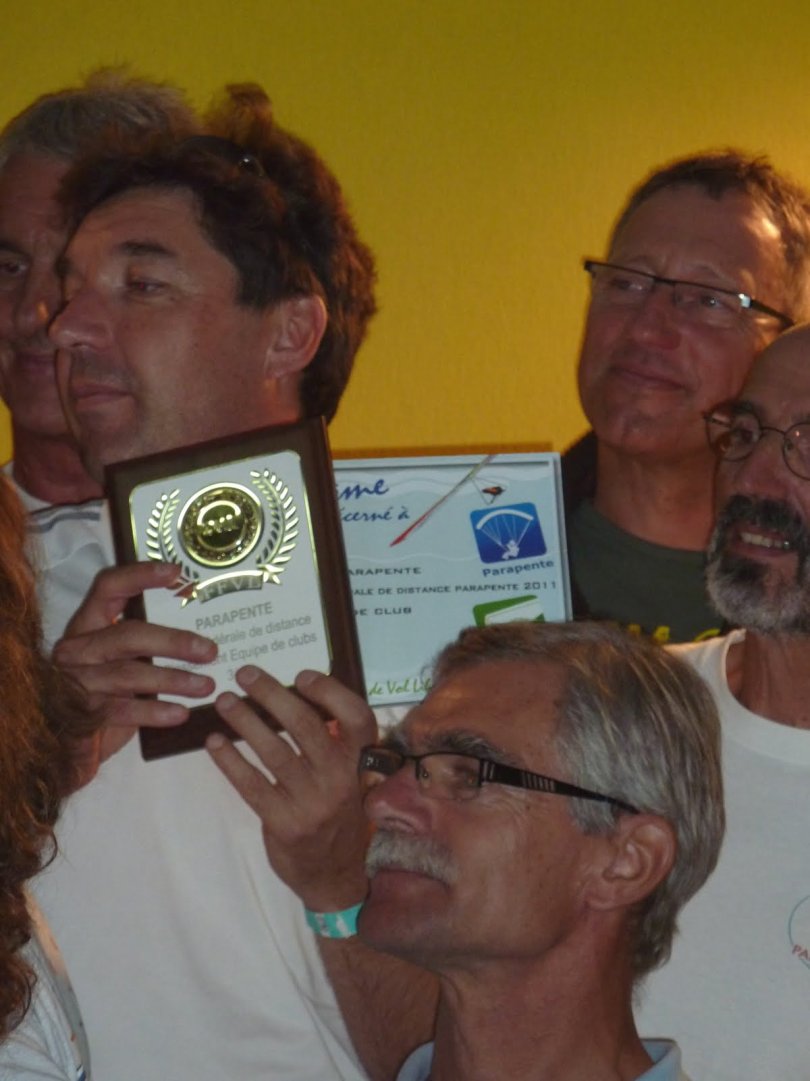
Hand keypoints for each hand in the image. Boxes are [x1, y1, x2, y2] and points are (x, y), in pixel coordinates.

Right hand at [53, 561, 217, 757]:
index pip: (108, 587)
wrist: (69, 743)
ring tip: (206, 686)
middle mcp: (78, 648)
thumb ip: (147, 644)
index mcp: (88, 624)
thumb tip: (205, 639)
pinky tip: (181, 714)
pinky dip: (155, 712)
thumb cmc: (105, 691)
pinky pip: (123, 710)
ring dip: (173, 680)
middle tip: (210, 651)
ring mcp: (78, 681)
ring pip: (129, 674)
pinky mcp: (82, 715)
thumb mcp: (121, 659)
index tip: (176, 572)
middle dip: (173, 641)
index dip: (139, 576)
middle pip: (127, 635)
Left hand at [207, 666, 376, 909]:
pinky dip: (229, 760)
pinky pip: (251, 785)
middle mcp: (341, 780)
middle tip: (245, 675)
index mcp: (360, 763)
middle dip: (272, 694)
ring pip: (274, 751)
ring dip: (245, 721)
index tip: (300, 676)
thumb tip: (290, 696)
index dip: (330, 692)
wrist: (334, 875)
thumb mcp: (347, 778)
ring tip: (224, 702)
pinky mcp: (285, 824)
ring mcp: (313, 803)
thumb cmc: (336, 814)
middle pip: (307, 725)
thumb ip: (331, 744)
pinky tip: (213, 743)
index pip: (357, 718)